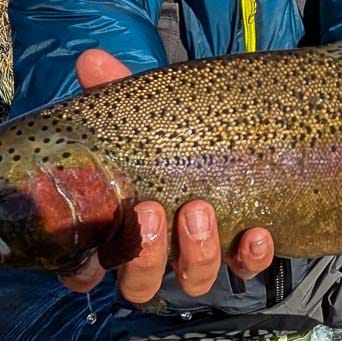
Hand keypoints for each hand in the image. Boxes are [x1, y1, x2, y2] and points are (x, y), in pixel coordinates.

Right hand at [57, 49, 275, 297]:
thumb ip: (115, 88)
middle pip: (140, 282)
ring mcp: (202, 252)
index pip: (88, 270)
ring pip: (193, 278)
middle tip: (152, 210)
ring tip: (200, 209)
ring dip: (196, 251)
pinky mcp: (244, 249)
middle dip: (145, 255)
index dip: (84, 274)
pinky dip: (251, 256)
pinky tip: (257, 232)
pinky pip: (248, 267)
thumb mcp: (143, 108)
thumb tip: (91, 58)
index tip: (90, 257)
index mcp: (121, 224)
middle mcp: (160, 250)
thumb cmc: (170, 130)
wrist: (234, 130)